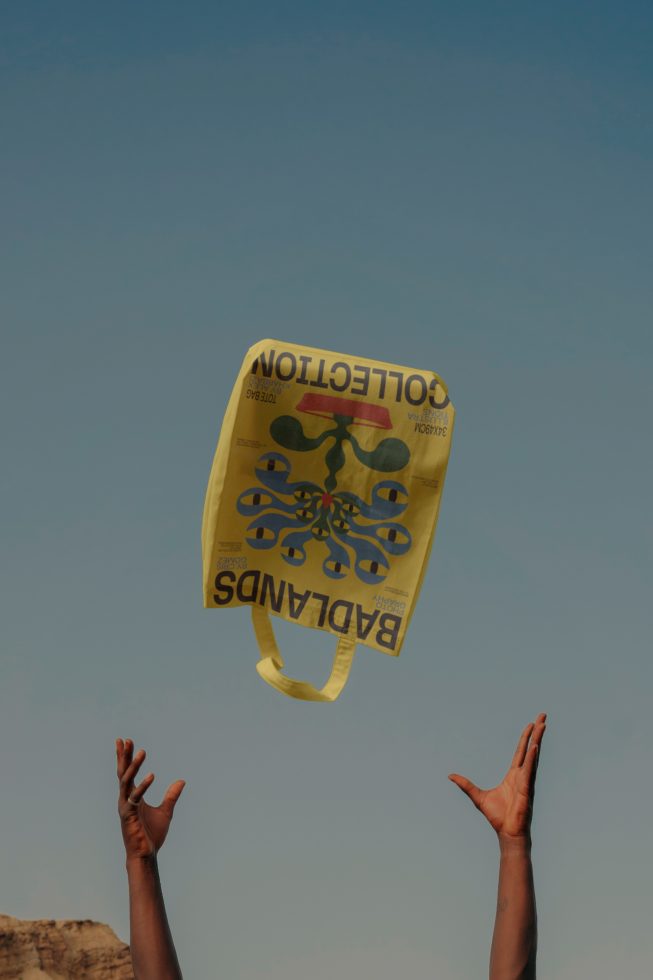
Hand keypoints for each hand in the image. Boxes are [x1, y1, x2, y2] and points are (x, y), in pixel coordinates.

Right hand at [116, 738, 185, 860]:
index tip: (125, 741)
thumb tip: (182, 781)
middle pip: (123, 773)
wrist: (147, 855)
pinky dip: (143, 786)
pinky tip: (152, 775)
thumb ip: (172, 796)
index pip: (127, 773)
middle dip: (123, 756)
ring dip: (133, 766)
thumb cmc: (152, 835)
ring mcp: (125, 807)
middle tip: (125, 739)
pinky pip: (135, 797)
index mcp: (132, 797)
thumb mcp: (166, 811)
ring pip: (126, 782)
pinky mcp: (129, 816)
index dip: (126, 757)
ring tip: (142, 751)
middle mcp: (125, 799)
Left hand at [448, 713, 545, 841]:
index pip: (521, 751)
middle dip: (536, 732)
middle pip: (530, 748)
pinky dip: (533, 757)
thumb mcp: (477, 797)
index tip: (531, 724)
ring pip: (533, 755)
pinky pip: (530, 769)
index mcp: (513, 775)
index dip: (525, 737)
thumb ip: (465, 785)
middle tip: (542, 716)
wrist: (507, 833)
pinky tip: (535, 745)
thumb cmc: (497, 817)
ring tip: (543, 724)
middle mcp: (522, 775)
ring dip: (538, 739)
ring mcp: (526, 780)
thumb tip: (450, 776)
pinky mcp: (526, 788)